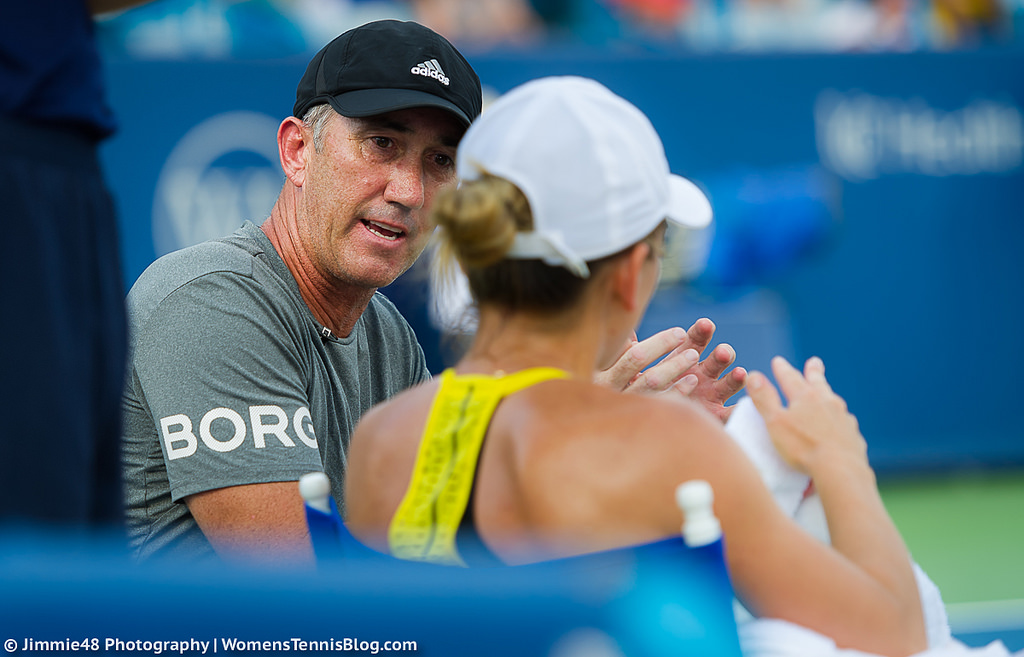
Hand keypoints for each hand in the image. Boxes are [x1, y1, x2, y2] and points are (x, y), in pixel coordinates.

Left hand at [594, 318, 746, 421]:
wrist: (649, 420)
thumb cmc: (642, 385)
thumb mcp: (634, 368)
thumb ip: (629, 349)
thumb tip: (621, 330)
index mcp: (683, 357)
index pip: (694, 341)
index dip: (700, 333)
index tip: (705, 324)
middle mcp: (701, 373)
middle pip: (715, 361)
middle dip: (721, 355)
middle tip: (723, 351)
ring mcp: (710, 394)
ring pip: (726, 383)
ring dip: (734, 378)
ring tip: (740, 374)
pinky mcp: (715, 415)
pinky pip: (730, 414)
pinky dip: (740, 410)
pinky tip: (748, 407)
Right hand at [745, 356, 865, 475]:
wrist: (841, 470)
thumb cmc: (803, 447)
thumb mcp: (775, 422)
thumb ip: (764, 398)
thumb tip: (753, 374)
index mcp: (806, 397)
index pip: (790, 378)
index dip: (782, 369)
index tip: (777, 361)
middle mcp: (827, 402)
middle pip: (818, 383)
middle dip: (813, 372)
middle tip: (814, 362)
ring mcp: (843, 418)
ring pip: (834, 402)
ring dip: (828, 396)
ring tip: (827, 393)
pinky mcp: (853, 436)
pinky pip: (844, 423)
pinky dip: (838, 419)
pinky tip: (838, 425)